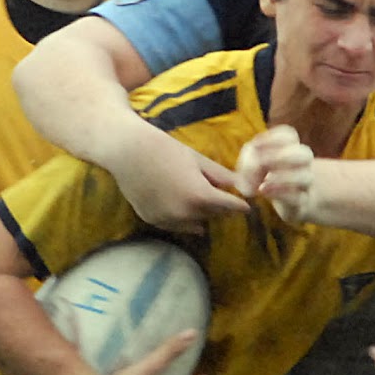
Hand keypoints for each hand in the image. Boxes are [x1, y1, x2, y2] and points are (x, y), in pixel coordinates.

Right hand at [105, 121, 247, 233]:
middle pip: (212, 216)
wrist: (127, 151)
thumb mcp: (197, 159)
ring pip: (194, 223)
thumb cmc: (164, 149)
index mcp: (199, 196)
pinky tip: (181, 207)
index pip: (229, 207)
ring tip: (200, 201)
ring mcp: (167, 220)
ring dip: (201, 215)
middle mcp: (184, 214)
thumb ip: (220, 175)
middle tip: (221, 197)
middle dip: (219, 207)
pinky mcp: (152, 221)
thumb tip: (241, 185)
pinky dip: (181, 218)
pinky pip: (175, 225)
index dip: (239, 206)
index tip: (247, 207)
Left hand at [236, 125, 316, 222]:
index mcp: (293, 147)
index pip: (290, 135)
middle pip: (305, 153)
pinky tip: (263, 190)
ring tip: (263, 181)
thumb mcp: (253, 164)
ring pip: (305, 177)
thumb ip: (249, 160)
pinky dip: (279, 193)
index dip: (272, 138)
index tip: (254, 144)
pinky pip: (297, 197)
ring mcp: (305, 184)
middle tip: (261, 163)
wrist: (288, 202)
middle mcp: (303, 164)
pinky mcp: (302, 202)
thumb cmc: (267, 177)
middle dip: (281, 156)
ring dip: (282, 177)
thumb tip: (250, 165)